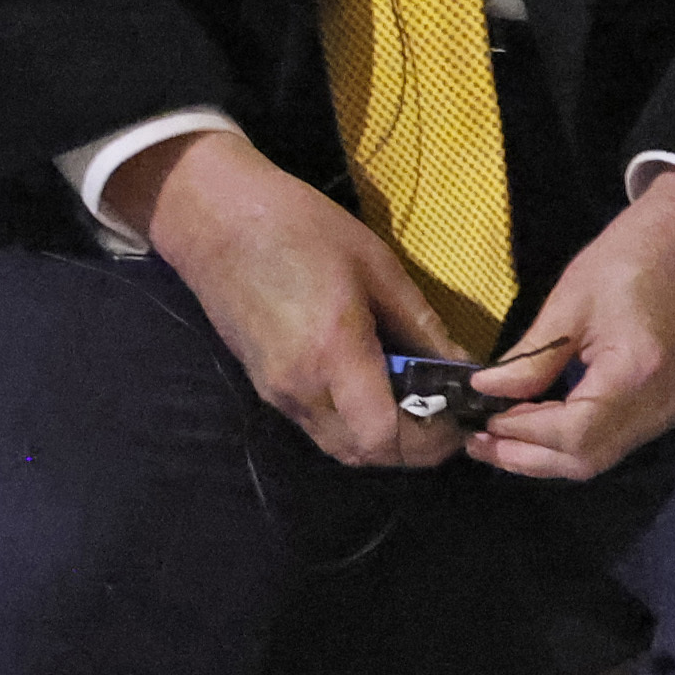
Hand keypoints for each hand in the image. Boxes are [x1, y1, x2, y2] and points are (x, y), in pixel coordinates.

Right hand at [118, 128, 464, 471]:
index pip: (384, 436)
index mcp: (333, 352)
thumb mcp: (376, 265)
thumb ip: (420, 324)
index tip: (457, 416)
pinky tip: (371, 385)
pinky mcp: (264, 388)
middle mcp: (301, 387)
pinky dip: (352, 423)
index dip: (430, 441)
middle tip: (441, 412)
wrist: (214, 219)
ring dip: (380, 438)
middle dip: (411, 447)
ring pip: (339, 447)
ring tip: (410, 399)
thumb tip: (460, 366)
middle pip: (364, 454)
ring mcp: (277, 393)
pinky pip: (317, 426)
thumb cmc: (299, 226)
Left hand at [464, 170, 674, 482]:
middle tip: (479, 442)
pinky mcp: (667, 406)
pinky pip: (613, 441)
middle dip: (528, 457)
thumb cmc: (635, 254)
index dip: (522, 433)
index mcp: (637, 373)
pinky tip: (537, 426)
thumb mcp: (572, 299)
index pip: (573, 432)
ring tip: (498, 439)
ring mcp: (668, 410)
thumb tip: (486, 390)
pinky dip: (571, 442)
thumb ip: (532, 356)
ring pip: (599, 458)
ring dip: (546, 455)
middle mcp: (659, 406)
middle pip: (586, 459)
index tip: (481, 419)